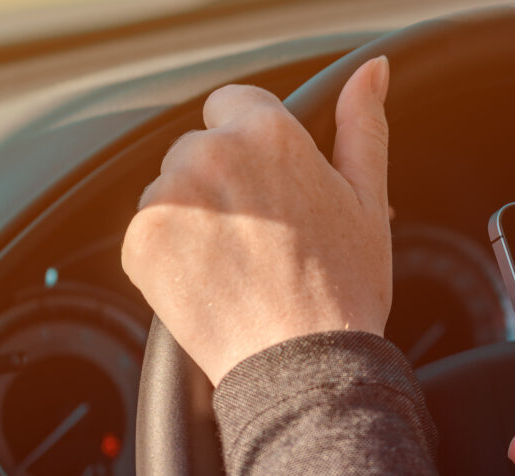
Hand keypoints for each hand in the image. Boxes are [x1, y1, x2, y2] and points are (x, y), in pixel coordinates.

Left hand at [122, 57, 390, 384]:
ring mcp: (171, 196)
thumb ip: (364, 126)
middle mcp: (211, 152)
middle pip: (203, 146)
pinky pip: (151, 230)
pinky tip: (215, 280)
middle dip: (227, 181)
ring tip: (242, 263)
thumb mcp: (368, 200)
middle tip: (267, 236)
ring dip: (198, 215)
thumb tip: (373, 72)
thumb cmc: (344, 287)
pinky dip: (173, 252)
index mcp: (269, 134)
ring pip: (175, 187)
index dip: (257, 147)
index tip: (274, 189)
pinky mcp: (141, 240)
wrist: (304, 365)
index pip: (236, 103)